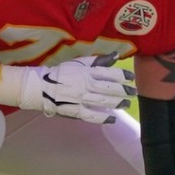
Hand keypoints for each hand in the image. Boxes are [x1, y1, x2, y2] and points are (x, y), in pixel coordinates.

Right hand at [0, 54, 134, 123]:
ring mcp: (81, 99)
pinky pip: (92, 116)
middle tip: (133, 92)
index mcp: (87, 72)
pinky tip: (112, 119)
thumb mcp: (79, 63)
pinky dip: (103, 118)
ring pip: (103, 102)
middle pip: (109, 88)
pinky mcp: (76, 111)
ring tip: (126, 104)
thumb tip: (116, 55)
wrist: (41, 87)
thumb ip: (98, 60)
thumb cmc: (61, 73)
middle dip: (124, 90)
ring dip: (117, 103)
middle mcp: (86, 85)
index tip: (131, 77)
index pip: (109, 73)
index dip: (122, 75)